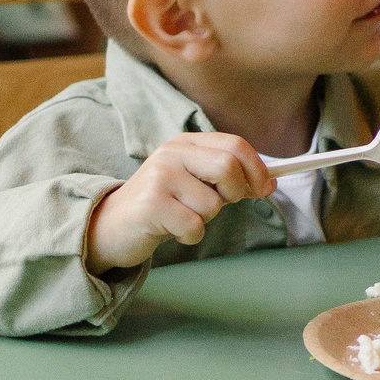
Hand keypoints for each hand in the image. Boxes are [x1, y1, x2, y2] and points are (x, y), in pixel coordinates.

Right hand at [86, 132, 273, 272]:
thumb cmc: (161, 205)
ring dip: (205, 220)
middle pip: (228, 168)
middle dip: (236, 193)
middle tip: (222, 205)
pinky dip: (190, 236)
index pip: (235, 145)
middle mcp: (172, 154)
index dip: (257, 168)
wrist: (110, 226)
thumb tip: (269, 182)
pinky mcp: (151, 205)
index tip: (266, 188)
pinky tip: (171, 231)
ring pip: (213, 204)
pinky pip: (194, 226)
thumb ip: (225, 176)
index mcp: (186, 143)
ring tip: (182, 217)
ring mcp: (159, 177)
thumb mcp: (192, 181)